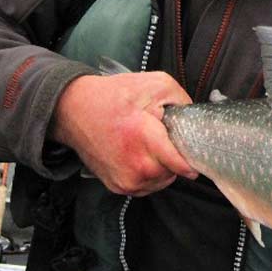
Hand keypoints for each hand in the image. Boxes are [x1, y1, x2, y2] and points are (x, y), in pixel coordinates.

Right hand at [51, 71, 196, 195]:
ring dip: (163, 167)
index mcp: (143, 138)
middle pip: (173, 171)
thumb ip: (182, 101)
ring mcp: (126, 179)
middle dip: (174, 156)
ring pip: (162, 181)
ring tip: (150, 146)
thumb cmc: (114, 96)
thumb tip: (194, 120)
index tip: (196, 155)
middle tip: (163, 138)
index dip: (191, 158)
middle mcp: (135, 165)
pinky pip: (147, 185)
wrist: (75, 109)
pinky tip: (141, 155)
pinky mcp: (119, 187)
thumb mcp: (156, 84)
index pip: (179, 163)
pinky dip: (150, 173)